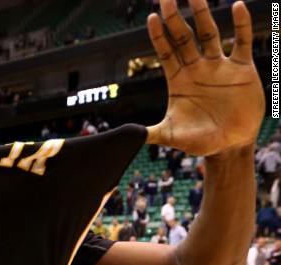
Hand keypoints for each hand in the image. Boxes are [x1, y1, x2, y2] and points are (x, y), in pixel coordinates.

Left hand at [146, 0, 263, 155]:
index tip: (151, 18)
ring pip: (209, 34)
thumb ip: (151, 133)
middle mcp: (196, 68)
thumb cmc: (198, 141)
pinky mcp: (241, 69)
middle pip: (183, 37)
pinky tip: (236, 6)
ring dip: (202, 15)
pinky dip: (241, 25)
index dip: (158, 35)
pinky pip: (241, 42)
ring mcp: (218, 66)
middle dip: (175, 18)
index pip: (165, 52)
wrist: (230, 146)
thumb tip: (128, 136)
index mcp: (177, 80)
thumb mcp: (172, 136)